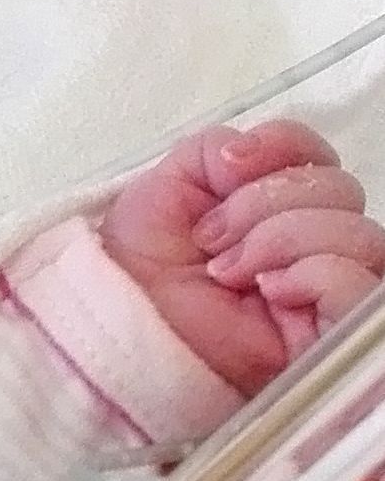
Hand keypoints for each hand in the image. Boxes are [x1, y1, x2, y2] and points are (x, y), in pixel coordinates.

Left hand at [100, 120, 383, 395]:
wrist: (123, 328)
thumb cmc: (142, 269)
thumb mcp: (163, 188)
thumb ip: (212, 152)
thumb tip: (248, 153)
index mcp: (279, 205)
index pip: (317, 153)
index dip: (280, 144)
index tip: (226, 165)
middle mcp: (317, 243)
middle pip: (339, 188)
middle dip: (261, 203)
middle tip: (210, 240)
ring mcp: (334, 290)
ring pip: (357, 231)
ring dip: (277, 240)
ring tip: (227, 273)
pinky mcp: (340, 335)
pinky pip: (357, 281)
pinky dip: (309, 273)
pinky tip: (268, 291)